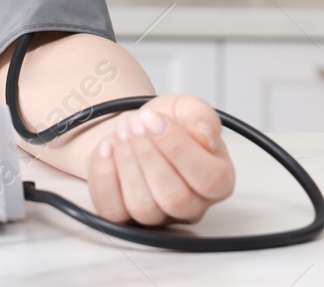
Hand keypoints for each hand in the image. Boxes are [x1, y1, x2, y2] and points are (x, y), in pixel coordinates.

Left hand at [86, 94, 234, 225]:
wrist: (133, 128)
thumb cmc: (166, 123)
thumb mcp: (188, 108)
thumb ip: (202, 117)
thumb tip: (205, 135)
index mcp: (218, 181)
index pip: (209, 180)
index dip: (178, 149)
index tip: (153, 119)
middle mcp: (191, 206)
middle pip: (175, 198)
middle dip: (148, 155)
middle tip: (135, 125)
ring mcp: (158, 215)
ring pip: (143, 207)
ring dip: (127, 163)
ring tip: (121, 132)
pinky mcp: (125, 214)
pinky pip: (113, 210)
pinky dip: (104, 176)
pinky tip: (106, 149)